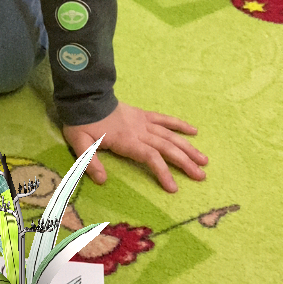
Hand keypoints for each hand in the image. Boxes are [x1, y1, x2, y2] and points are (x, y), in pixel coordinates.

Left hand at [62, 101, 206, 192]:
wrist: (85, 96)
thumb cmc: (82, 122)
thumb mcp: (79, 143)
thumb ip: (90, 162)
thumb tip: (102, 181)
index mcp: (127, 141)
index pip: (151, 158)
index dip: (163, 172)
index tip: (174, 188)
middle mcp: (140, 132)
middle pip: (167, 148)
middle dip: (185, 163)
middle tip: (201, 176)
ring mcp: (144, 122)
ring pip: (170, 136)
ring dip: (188, 148)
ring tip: (204, 160)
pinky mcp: (143, 114)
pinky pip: (165, 119)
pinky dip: (180, 124)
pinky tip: (194, 131)